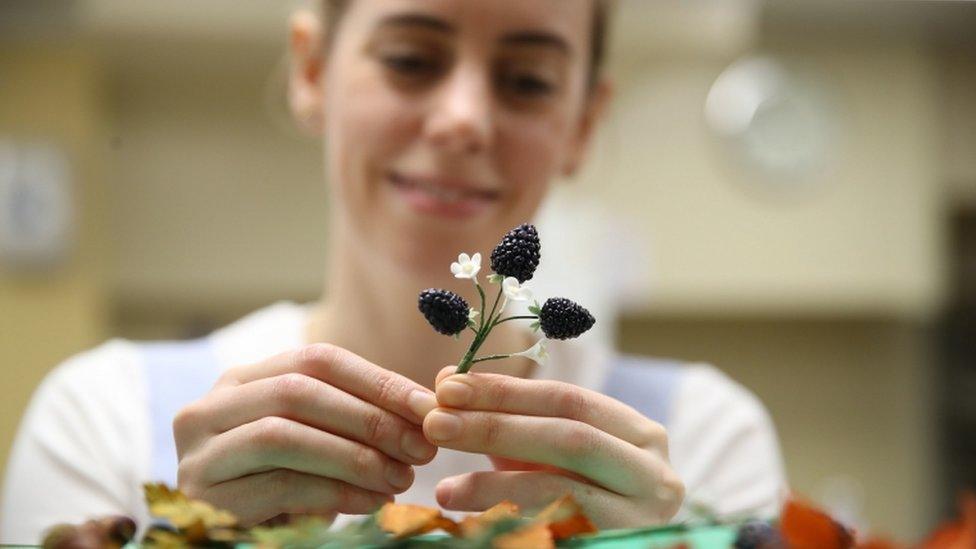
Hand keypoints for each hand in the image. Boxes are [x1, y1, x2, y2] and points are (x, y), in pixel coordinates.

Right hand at [173, 344, 439, 525]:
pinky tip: (373, 502)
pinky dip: (336, 493)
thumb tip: (428, 409)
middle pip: (299, 392)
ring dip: (355, 457)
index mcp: (242, 380)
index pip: (316, 360)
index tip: (429, 407)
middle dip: (370, 418)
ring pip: (284, 436)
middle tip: (421, 447)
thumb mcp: (316, 442)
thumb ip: (354, 417)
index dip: (378, 380)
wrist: (238, 543)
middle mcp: (209, 407)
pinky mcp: (204, 497)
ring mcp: (200, 452)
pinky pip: (280, 486)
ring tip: (401, 478)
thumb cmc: (284, 487)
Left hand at [423, 366, 683, 528]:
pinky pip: (560, 530)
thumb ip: (507, 419)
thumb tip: (446, 379)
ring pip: (564, 489)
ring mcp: (644, 518)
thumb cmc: (575, 500)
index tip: (448, 385)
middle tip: (435, 423)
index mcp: (639, 435)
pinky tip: (474, 522)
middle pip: (568, 437)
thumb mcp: (547, 456)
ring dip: (495, 484)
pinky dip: (512, 522)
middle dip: (495, 426)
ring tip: (445, 489)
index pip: (569, 399)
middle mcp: (655, 473)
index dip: (507, 390)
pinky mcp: (621, 547)